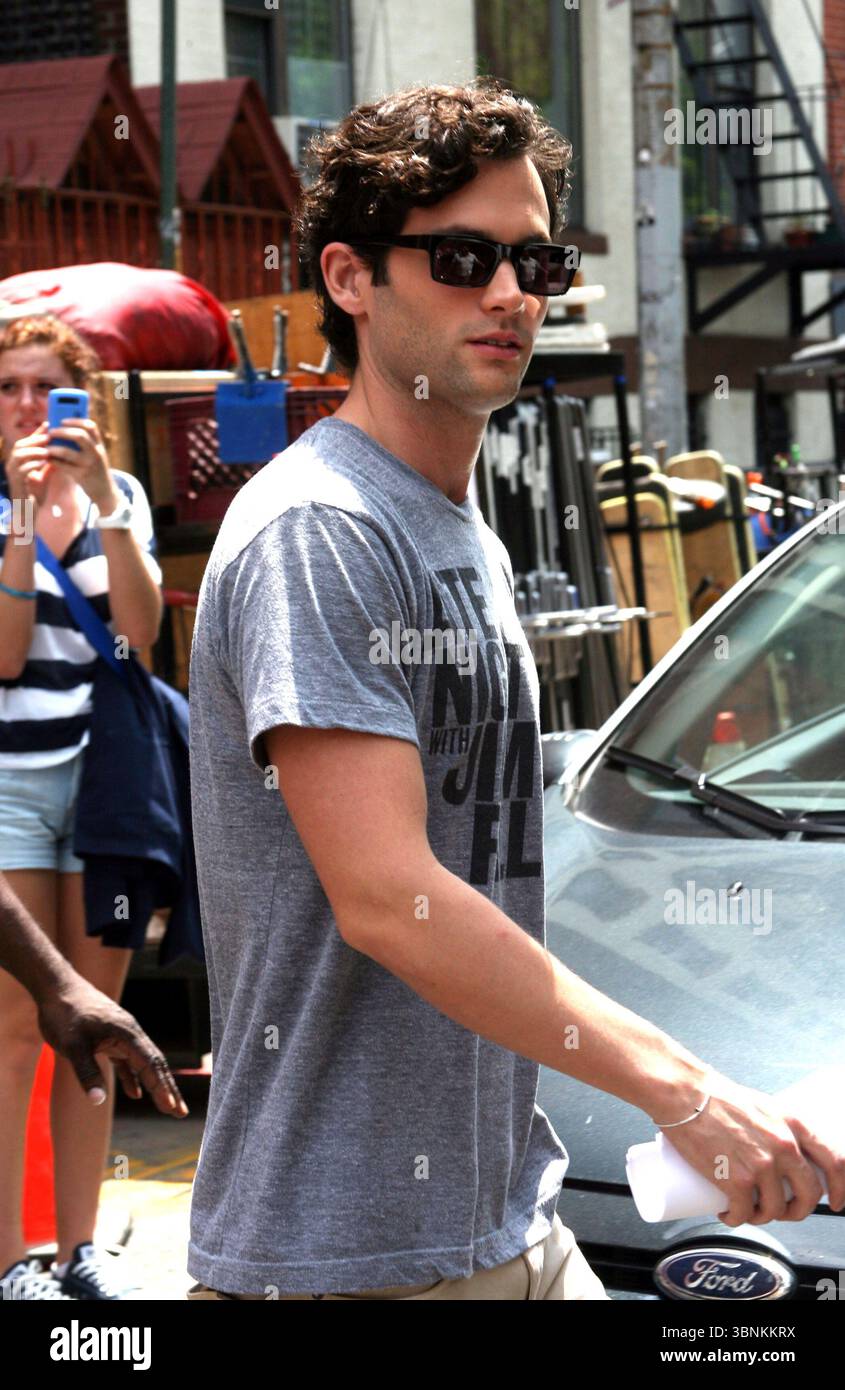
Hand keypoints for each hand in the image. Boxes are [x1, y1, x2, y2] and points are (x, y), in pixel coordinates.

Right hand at [4, 424, 53, 510]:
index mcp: (18, 462)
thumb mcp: (44, 477)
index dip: (36, 433)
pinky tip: (44, 463)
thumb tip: (60, 452)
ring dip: (33, 451)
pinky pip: (22, 470)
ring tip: (47, 451)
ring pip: (19, 455)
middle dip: (34, 440)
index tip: (48, 424)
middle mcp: (12, 465)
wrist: (28, 514)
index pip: (26, 442)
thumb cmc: (34, 496)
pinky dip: (33, 465)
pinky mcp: (15, 483)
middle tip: (49, 438)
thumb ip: (49, 465)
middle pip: (19, 445)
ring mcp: (12, 474)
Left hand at [36, 978, 187, 1116]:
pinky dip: (133, 1077)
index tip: (171, 1107)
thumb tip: (98, 1101)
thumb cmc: (64, 1014)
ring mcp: (120, 1035)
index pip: (149, 1063)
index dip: (161, 1087)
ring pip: (143, 1063)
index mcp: (126, 1033)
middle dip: (168, 1089)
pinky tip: (135, 1094)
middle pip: (154, 1064)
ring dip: (155, 1085)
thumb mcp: (72, 1046)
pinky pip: (127, 1061)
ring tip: (168, 1107)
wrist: (56, 987)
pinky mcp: (109, 1038)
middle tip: (181, 1113)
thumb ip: (87, 1072)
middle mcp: (129, 1033)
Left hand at [46, 417, 115, 511]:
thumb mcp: (95, 455)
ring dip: (54, 448)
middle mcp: (96, 453)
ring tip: (47, 447)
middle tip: (51, 432)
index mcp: (99, 445)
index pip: (90, 426)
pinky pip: (63, 466)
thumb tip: (62, 431)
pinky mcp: (81, 476)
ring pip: (68, 452)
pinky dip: (54, 461)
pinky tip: (48, 459)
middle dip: (62, 432)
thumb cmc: (96, 469)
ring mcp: (89, 464)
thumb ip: (85, 444)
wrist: (105, 491)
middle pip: (79, 436)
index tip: (63, 420)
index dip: (76, 420)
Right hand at [656, 1070, 844, 1225]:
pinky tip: (727, 1214)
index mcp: (793, 1125)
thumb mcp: (762, 1106)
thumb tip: (781, 1151)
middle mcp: (784, 1147)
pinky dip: (735, 1219)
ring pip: (774, 1210)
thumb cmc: (715, 1095)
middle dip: (798, 1211)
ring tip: (746, 1209)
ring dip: (762, 1217)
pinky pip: (743, 1214)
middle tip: (783, 1211)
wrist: (684, 1094)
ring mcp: (761, 1166)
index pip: (835, 1162)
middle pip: (809, 1195)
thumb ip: (777, 1127)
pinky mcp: (735, 1181)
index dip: (840, 1189)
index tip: (835, 1201)